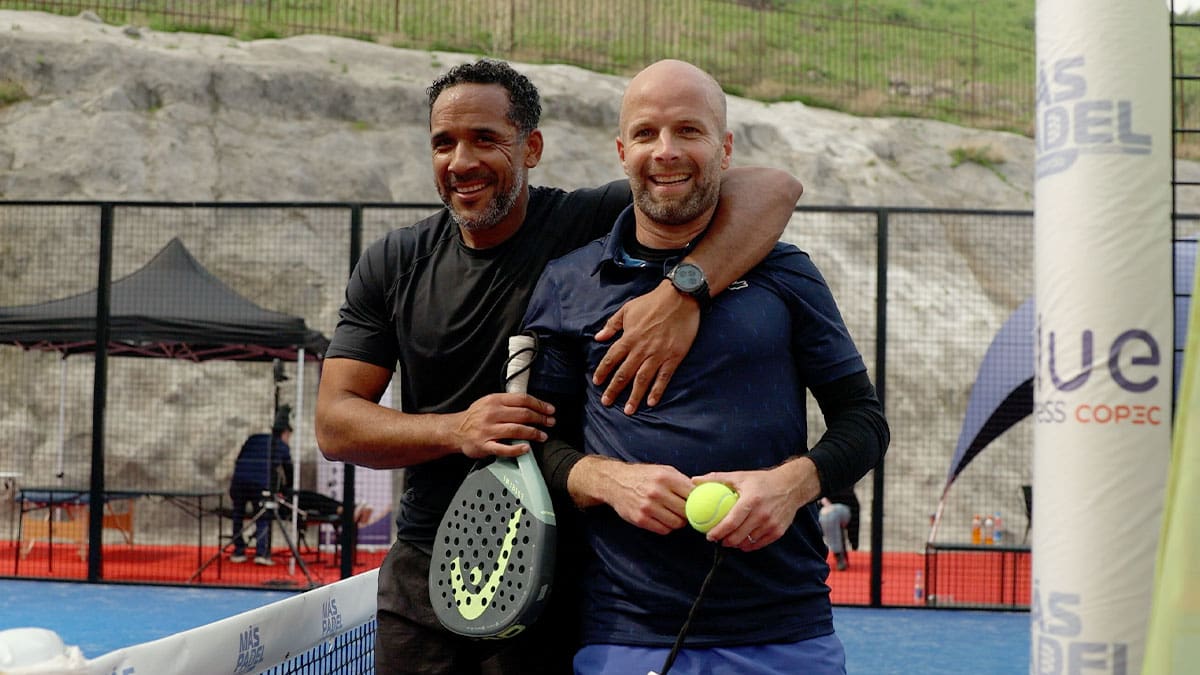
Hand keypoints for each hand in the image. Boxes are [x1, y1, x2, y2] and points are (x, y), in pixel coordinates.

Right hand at [448, 393, 554, 459]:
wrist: (455, 430)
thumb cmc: (475, 417)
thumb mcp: (489, 402)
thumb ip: (507, 402)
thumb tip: (531, 404)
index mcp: (495, 401)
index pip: (522, 399)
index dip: (539, 404)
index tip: (550, 410)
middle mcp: (492, 414)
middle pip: (523, 414)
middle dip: (540, 419)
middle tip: (550, 423)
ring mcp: (488, 430)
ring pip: (516, 430)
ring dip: (533, 433)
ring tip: (542, 436)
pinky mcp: (485, 445)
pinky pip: (504, 448)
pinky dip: (517, 449)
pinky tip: (526, 448)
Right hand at [584, 459, 693, 534]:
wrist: (615, 482)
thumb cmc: (643, 476)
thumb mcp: (664, 470)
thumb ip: (682, 481)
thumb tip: (703, 492)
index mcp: (665, 477)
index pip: (693, 494)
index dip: (698, 500)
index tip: (698, 503)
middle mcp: (656, 492)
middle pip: (686, 511)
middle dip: (689, 513)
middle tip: (685, 511)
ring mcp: (647, 507)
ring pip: (676, 523)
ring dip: (678, 521)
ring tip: (674, 514)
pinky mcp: (640, 519)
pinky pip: (663, 530)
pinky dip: (666, 526)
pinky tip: (663, 519)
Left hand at [593, 281, 699, 413]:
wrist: (680, 297)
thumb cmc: (652, 302)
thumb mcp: (627, 309)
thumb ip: (612, 325)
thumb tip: (598, 337)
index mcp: (629, 338)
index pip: (612, 358)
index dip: (603, 371)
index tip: (597, 383)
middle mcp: (641, 349)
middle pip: (624, 373)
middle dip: (614, 389)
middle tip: (606, 402)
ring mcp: (658, 355)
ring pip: (642, 380)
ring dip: (634, 396)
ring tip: (628, 410)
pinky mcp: (673, 357)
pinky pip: (663, 378)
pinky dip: (657, 390)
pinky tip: (651, 402)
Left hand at [692, 464, 812, 551]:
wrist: (791, 486)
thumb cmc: (762, 481)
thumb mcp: (740, 476)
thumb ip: (716, 478)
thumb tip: (694, 480)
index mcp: (751, 500)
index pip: (731, 522)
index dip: (718, 532)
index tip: (709, 536)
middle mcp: (762, 514)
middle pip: (738, 536)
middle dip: (725, 541)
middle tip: (717, 539)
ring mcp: (771, 524)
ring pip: (748, 542)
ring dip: (736, 544)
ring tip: (729, 540)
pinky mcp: (778, 532)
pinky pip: (758, 544)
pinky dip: (748, 545)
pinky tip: (742, 541)